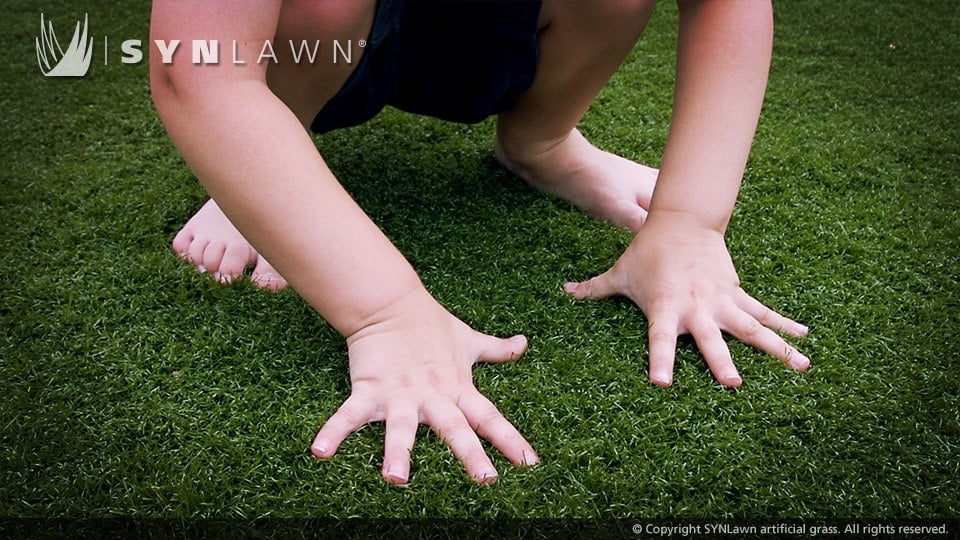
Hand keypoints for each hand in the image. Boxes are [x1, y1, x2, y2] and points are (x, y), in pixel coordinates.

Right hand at [311, 287, 537, 484]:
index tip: (530, 463)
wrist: (390, 302)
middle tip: (487, 480)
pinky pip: (349, 414)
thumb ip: (497, 350)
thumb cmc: (432, 324)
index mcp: (458, 388)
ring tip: (396, 480)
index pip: (490, 417)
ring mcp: (400, 394)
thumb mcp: (469, 340)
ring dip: (398, 452)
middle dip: (470, 454)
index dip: (511, 440)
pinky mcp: (369, 389)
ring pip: (401, 428)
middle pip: (455, 428)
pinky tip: (319, 452)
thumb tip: (524, 344)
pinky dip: (333, 432)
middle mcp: (432, 396)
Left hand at [564, 212, 809, 386]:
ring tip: (802, 367)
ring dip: (776, 348)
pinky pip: (763, 312)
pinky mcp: (737, 293)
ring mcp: (721, 300)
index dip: (660, 360)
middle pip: (712, 338)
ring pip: (751, 328)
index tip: (661, 383)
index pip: (659, 338)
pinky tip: (805, 340)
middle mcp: (696, 307)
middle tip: (734, 384)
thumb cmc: (647, 250)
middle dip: (722, 361)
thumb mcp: (619, 272)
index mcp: (665, 306)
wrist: (682, 218)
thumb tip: (564, 292)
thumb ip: (593, 287)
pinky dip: (785, 325)